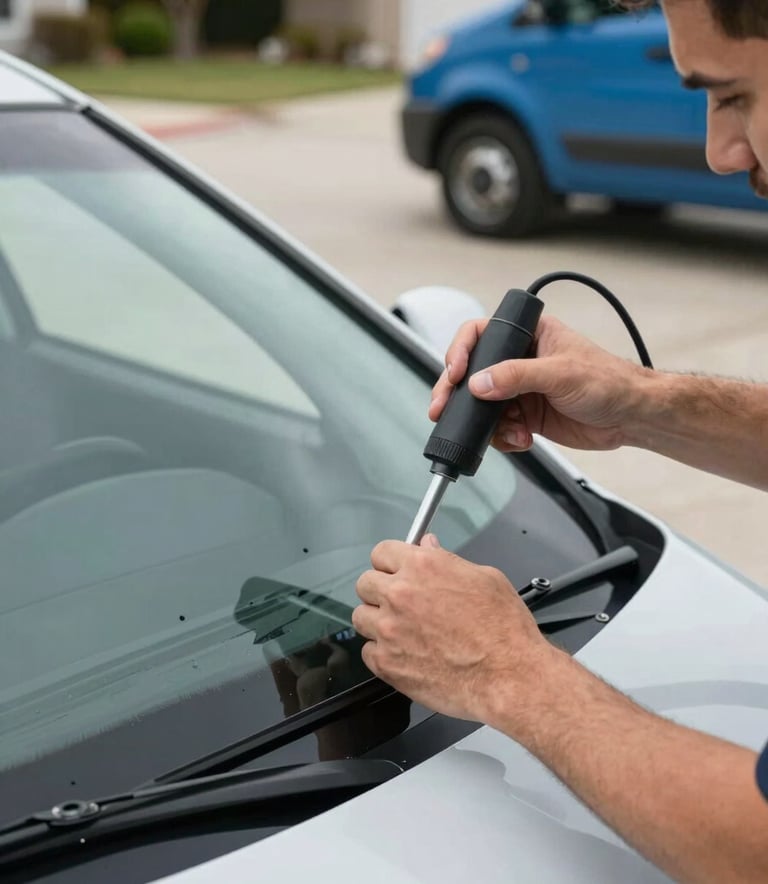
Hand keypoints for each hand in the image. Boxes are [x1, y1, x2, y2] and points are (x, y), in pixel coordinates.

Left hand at [353, 535, 552, 724]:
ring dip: (377, 622)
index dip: (390, 563)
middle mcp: (400, 594)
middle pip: (365, 584)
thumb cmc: (504, 629)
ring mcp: (389, 630)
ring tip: (402, 632)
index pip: (381, 552)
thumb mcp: (485, 578)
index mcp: (423, 566)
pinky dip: (381, 653)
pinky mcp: (386, 664)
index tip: (395, 571)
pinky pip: (368, 652)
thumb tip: (428, 546)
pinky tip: (404, 654)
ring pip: (361, 618)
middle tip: (399, 603)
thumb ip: (447, 560)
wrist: (509, 676)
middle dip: (380, 591)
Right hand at [429, 315, 648, 451]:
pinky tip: (521, 439)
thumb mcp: (560, 373)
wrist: (630, 417)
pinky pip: (498, 427)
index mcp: (528, 334)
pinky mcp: (525, 415)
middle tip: (442, 407)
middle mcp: (520, 359)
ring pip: (482, 405)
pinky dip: (503, 437)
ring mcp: (520, 389)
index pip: (480, 334)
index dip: (461, 352)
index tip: (456, 373)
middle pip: (472, 372)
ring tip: (507, 431)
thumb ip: (516, 376)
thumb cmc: (609, 381)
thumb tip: (478, 383)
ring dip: (486, 422)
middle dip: (457, 393)